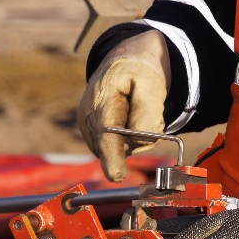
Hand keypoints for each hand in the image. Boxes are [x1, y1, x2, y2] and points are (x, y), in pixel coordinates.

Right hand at [78, 30, 170, 181]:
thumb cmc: (140, 72)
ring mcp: (87, 126)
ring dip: (133, 139)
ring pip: (117, 150)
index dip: (111, 156)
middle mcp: (88, 114)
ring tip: (134, 112)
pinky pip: (115, 149)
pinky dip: (126, 140)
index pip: (106, 133)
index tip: (117, 175)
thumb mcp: (152, 85)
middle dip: (136, 139)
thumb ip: (148, 115)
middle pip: (114, 146)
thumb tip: (137, 142)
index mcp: (104, 96)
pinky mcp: (91, 136)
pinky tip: (126, 119)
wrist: (124, 62)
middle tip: (146, 110)